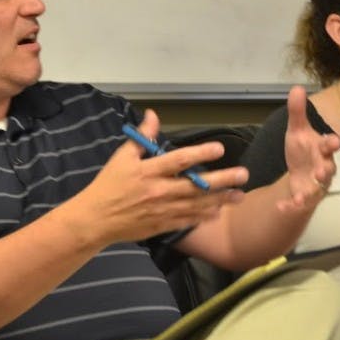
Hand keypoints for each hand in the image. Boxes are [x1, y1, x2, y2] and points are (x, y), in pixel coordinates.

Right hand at [72, 109, 245, 244]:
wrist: (96, 219)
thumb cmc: (108, 185)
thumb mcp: (121, 157)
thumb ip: (141, 137)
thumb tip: (153, 115)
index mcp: (148, 171)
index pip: (179, 160)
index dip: (201, 153)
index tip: (220, 148)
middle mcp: (159, 191)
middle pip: (196, 185)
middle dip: (222, 180)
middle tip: (243, 175)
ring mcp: (162, 210)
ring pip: (197, 205)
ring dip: (220, 200)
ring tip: (239, 196)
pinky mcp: (162, 225)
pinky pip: (188, 221)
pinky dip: (203, 217)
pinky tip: (217, 211)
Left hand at [279, 86, 339, 212]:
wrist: (300, 173)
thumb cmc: (303, 150)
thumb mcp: (296, 130)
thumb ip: (297, 112)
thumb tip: (296, 88)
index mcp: (322, 149)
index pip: (329, 145)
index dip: (331, 143)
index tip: (334, 141)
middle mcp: (323, 168)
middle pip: (327, 170)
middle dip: (325, 170)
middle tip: (322, 171)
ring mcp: (315, 184)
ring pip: (316, 189)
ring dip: (310, 192)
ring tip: (301, 197)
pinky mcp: (305, 196)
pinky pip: (300, 203)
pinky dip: (291, 206)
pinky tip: (281, 207)